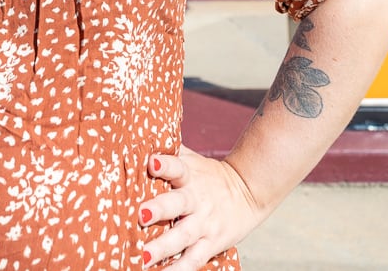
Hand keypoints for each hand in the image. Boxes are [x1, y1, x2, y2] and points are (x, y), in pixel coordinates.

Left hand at [137, 146, 266, 268]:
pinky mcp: (211, 243)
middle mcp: (196, 199)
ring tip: (143, 257)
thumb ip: (169, 150)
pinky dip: (179, 269)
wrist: (248, 192)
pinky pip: (194, 259)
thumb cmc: (207, 174)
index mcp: (189, 175)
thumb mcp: (191, 159)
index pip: (176, 167)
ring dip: (163, 247)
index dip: (164, 165)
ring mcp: (204, 223)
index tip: (151, 163)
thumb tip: (139, 131)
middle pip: (177, 203)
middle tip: (140, 214)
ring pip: (182, 236)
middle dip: (159, 209)